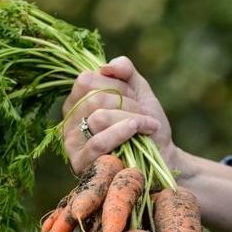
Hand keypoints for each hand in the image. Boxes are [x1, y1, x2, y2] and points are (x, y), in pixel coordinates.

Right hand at [62, 56, 178, 173]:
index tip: (133, 97)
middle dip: (128, 102)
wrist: (162, 156)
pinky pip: (99, 142)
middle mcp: (69, 122)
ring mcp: (72, 144)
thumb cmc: (146, 124)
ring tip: (147, 125)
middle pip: (94, 99)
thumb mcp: (137, 90)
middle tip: (143, 113)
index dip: (116, 84)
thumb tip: (105, 67)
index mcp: (76, 102)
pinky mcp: (80, 164)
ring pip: (99, 118)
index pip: (86, 80)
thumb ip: (124, 70)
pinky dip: (124, 132)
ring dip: (132, 117)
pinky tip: (141, 130)